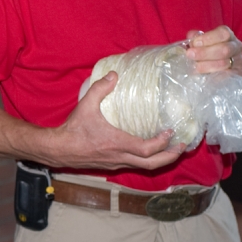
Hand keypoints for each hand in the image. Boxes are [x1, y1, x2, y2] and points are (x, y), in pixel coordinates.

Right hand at [50, 72, 184, 170]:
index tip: (171, 131)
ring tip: (172, 149)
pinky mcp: (112, 165)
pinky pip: (135, 164)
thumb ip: (100, 89)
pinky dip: (148, 159)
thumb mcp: (86, 105)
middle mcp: (120, 156)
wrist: (59, 150)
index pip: (147, 149)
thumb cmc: (73, 129)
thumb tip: (114, 75)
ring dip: (161, 159)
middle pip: (153, 164)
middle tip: (183, 145)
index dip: (162, 142)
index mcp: (117, 143)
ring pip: (145, 166)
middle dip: (171, 156)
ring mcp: (117, 163)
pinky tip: (150, 150)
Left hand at [184, 26, 241, 73]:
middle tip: (190, 55)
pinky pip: (227, 76)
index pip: (222, 34)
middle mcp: (236, 46)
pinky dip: (214, 76)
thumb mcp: (203, 41)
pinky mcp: (239, 73)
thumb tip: (191, 37)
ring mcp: (239, 60)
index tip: (194, 43)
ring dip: (207, 66)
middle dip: (205, 53)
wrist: (224, 65)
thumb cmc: (210, 50)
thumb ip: (196, 38)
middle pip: (224, 49)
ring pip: (224, 63)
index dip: (208, 38)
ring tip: (194, 67)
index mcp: (228, 35)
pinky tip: (204, 76)